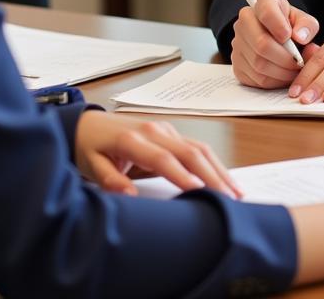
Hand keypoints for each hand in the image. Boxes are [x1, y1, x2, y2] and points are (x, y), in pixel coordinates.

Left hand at [74, 109, 241, 198]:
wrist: (86, 124)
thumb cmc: (90, 147)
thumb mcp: (91, 166)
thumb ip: (110, 181)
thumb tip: (129, 196)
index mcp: (133, 139)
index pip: (163, 160)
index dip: (183, 177)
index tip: (201, 194)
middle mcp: (154, 130)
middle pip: (189, 152)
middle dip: (212, 176)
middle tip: (230, 200)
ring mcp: (164, 129)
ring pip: (198, 147)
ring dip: (218, 169)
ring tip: (236, 192)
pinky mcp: (170, 132)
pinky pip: (196, 146)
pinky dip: (213, 162)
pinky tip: (224, 177)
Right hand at [229, 0, 319, 88]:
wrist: (276, 37)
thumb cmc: (291, 27)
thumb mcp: (303, 21)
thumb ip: (307, 25)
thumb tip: (300, 36)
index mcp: (263, 3)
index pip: (266, 11)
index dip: (279, 26)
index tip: (290, 36)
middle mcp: (245, 22)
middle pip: (261, 43)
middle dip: (285, 57)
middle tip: (299, 62)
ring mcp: (238, 44)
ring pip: (259, 64)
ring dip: (282, 72)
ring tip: (294, 69)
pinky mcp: (238, 65)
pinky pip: (256, 78)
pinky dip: (274, 81)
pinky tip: (283, 75)